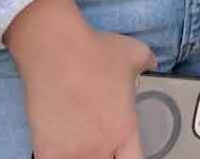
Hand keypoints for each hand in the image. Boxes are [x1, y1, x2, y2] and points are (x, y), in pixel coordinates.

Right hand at [6, 0, 153, 158]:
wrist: (58, 51)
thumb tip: (153, 68)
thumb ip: (150, 68)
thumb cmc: (99, 52)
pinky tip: (65, 147)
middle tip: (111, 144)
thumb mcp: (139, 54)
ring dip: (89, 155)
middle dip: (112, 155)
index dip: (135, 157)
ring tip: (88, 142)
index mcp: (125, 130)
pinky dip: (64, 155)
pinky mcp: (45, 150)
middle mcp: (99, 147)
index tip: (132, 150)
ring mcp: (70, 152)